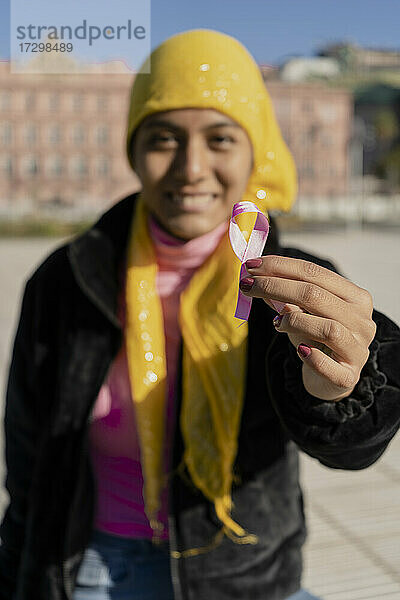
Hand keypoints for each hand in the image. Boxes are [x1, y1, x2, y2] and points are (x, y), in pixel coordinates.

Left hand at [240, 255, 376, 401]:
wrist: (331, 379)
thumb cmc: (315, 340)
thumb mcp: (300, 315)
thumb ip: (284, 298)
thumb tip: (257, 278)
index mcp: (355, 297)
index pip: (314, 273)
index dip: (280, 267)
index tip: (251, 266)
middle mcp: (362, 321)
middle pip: (315, 295)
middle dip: (275, 286)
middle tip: (246, 285)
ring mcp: (358, 350)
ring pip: (327, 328)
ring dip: (294, 321)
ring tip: (276, 323)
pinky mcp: (348, 376)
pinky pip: (330, 366)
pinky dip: (312, 358)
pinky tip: (301, 352)